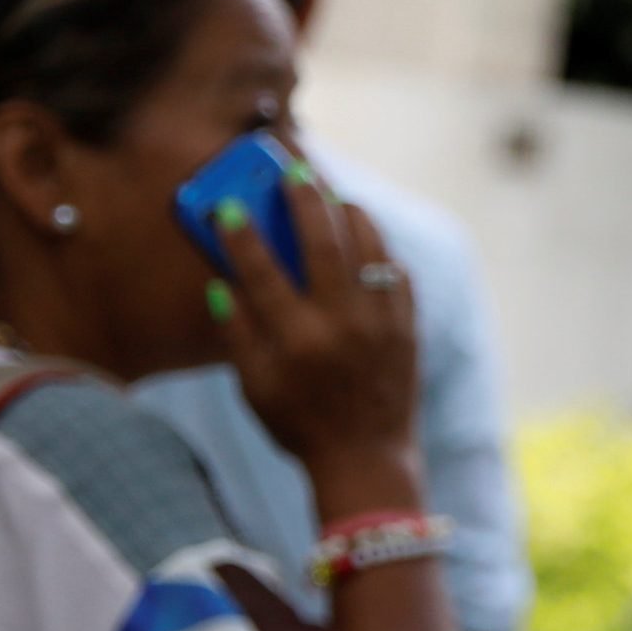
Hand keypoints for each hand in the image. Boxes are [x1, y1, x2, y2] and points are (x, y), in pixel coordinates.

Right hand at [214, 168, 420, 509]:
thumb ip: (238, 334)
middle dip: (304, 200)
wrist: (366, 459)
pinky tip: (367, 238)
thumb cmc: (299, 425)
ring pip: (370, 248)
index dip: (242, 236)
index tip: (229, 207)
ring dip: (350, 215)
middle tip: (293, 172)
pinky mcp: (409, 328)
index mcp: (297, 339)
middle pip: (323, 242)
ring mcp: (382, 323)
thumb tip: (222, 284)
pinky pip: (398, 275)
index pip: (262, 271)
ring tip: (333, 196)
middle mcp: (342, 324)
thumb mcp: (254, 387)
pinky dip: (381, 252)